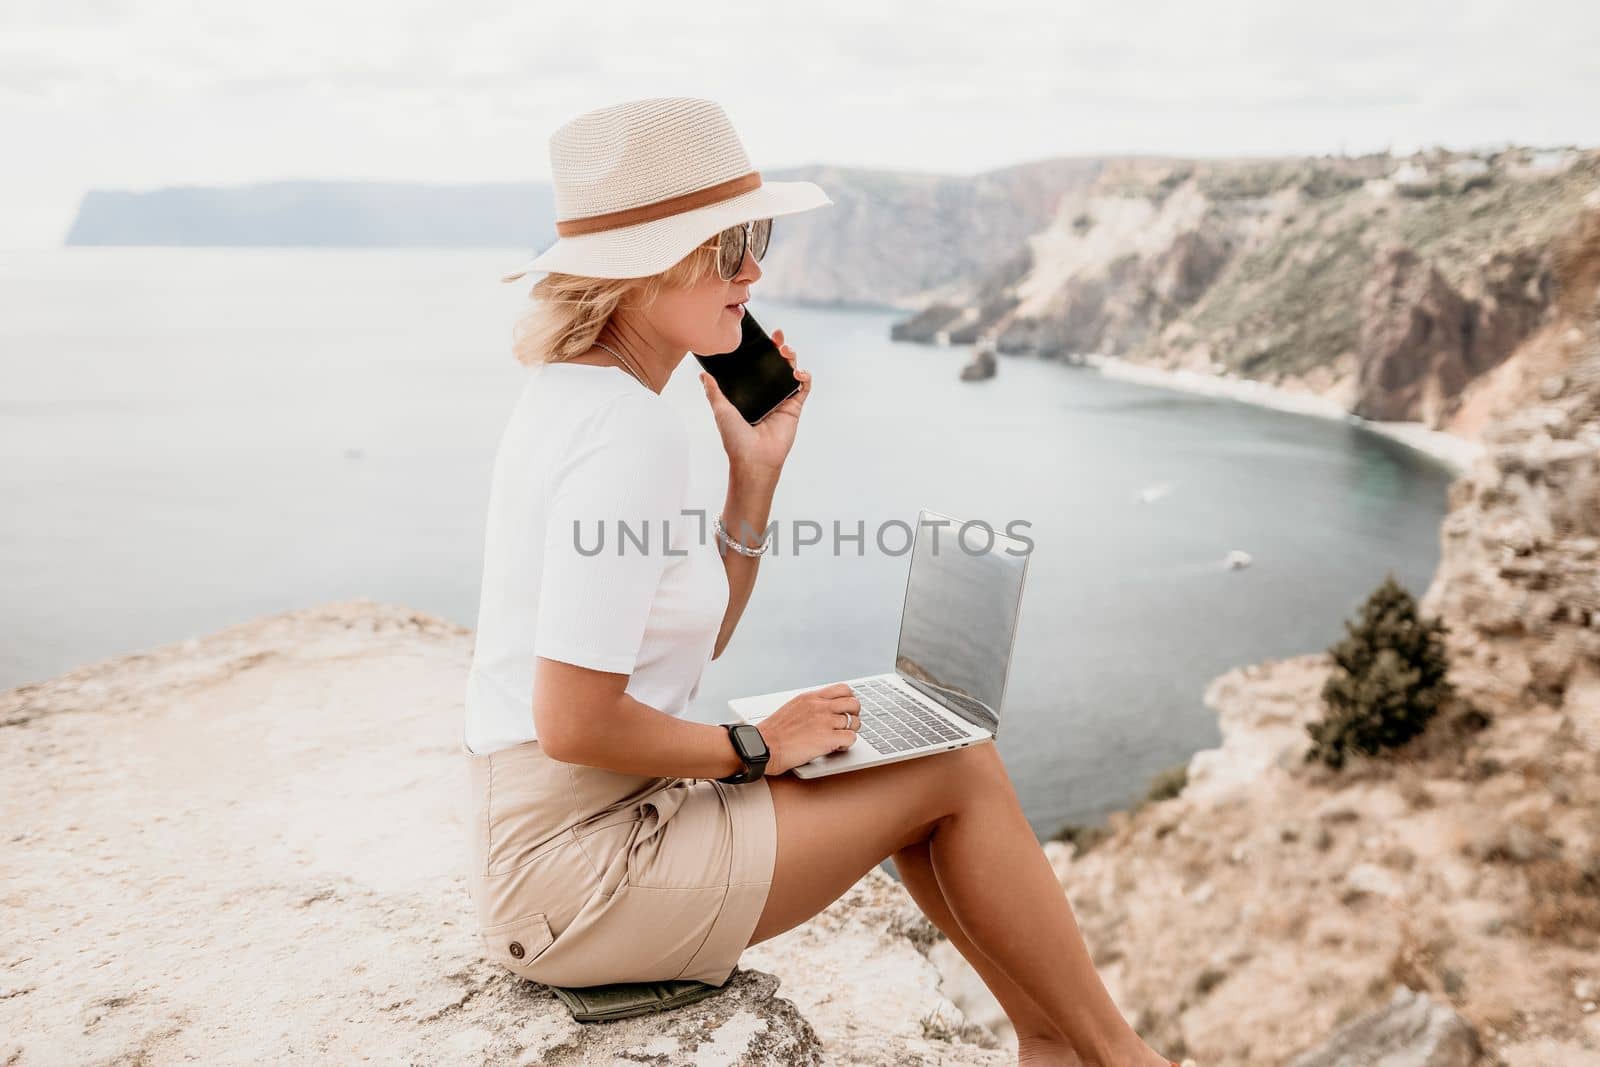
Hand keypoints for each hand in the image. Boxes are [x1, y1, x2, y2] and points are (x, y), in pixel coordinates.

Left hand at [698, 327, 811, 477]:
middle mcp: (767, 394)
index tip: (762, 337)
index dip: (761, 351)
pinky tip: (798, 372)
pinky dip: (804, 377)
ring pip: (791, 372)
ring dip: (792, 358)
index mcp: (750, 392)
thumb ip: (714, 392)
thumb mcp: (721, 410)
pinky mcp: (794, 408)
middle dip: (779, 348)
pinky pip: (803, 388)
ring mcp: (781, 400)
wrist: (753, 458)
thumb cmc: (735, 438)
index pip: (757, 366)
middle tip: (778, 338)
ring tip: (787, 352)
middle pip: (776, 365)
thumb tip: (703, 375)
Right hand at [755, 683, 860, 775]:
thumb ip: (809, 706)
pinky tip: (835, 748)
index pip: (843, 689)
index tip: (846, 709)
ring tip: (839, 739)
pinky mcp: (827, 739)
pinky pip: (851, 738)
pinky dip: (846, 745)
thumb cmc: (773, 733)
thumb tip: (822, 710)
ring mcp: (824, 722)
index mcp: (810, 697)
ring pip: (855, 722)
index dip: (849, 700)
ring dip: (850, 732)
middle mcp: (820, 706)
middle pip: (854, 703)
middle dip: (854, 715)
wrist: (763, 746)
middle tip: (847, 725)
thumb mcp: (792, 708)